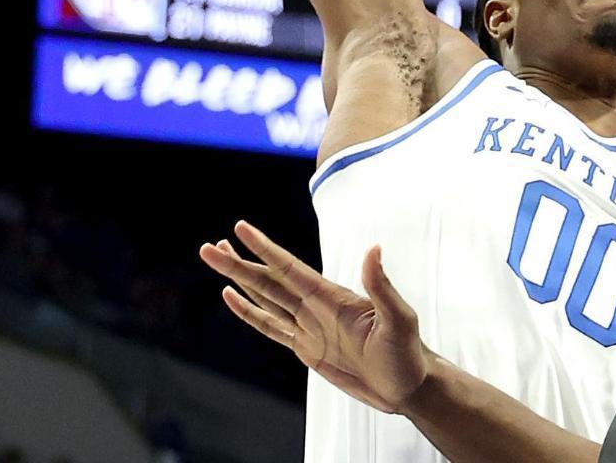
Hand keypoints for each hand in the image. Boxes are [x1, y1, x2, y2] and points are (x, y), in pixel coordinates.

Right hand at [200, 220, 427, 413]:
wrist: (406, 385)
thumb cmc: (407, 352)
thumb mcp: (398, 319)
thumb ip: (381, 286)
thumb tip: (373, 248)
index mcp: (332, 297)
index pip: (290, 269)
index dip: (265, 250)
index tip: (241, 229)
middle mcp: (315, 307)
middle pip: (268, 281)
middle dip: (238, 264)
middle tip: (209, 247)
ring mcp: (308, 326)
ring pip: (265, 298)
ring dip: (240, 279)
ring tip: (216, 257)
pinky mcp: (306, 348)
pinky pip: (271, 326)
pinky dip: (249, 312)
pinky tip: (231, 296)